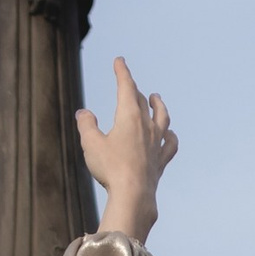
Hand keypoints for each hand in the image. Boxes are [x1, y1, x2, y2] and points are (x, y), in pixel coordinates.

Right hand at [78, 55, 177, 241]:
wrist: (133, 195)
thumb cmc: (110, 168)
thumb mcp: (91, 144)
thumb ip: (87, 125)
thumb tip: (84, 113)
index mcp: (129, 117)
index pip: (126, 87)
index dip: (122, 72)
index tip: (120, 61)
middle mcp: (147, 126)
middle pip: (142, 101)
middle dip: (134, 89)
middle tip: (128, 82)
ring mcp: (157, 143)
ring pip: (162, 118)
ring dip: (158, 105)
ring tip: (156, 98)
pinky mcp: (161, 160)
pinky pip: (170, 144)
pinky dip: (170, 136)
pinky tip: (170, 134)